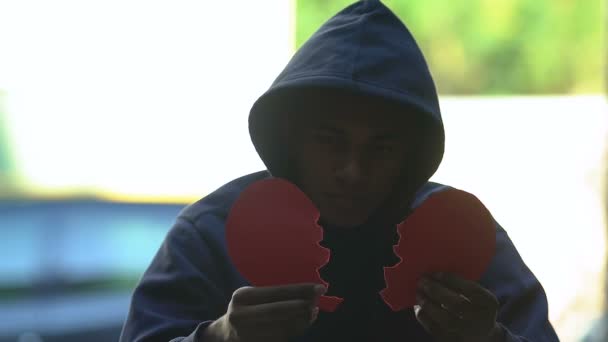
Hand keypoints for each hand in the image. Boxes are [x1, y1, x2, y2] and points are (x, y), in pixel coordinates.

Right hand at [203, 283, 325, 341]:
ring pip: (282, 327)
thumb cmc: (245, 309)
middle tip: (317, 301)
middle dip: (302, 306)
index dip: (299, 290)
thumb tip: (306, 292)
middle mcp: (241, 316)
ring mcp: (246, 334)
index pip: (275, 292)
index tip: (318, 288)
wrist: (225, 335)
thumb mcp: (251, 296)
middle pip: (278, 311)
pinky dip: (295, 329)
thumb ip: (273, 294)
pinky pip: (281, 338)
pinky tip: (304, 322)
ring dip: (302, 320)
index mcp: (242, 297)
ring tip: (313, 312)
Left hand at [414, 272, 503, 341]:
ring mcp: (467, 332)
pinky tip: (419, 307)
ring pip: (445, 319)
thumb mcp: (478, 295)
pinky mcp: (453, 340)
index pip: (470, 289)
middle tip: (422, 281)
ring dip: (428, 304)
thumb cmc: (474, 307)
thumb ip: (463, 285)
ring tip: (418, 293)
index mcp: (488, 303)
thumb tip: (435, 274)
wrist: (482, 334)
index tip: (435, 273)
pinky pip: (435, 329)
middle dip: (436, 291)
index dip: (451, 280)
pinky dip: (424, 316)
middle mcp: (481, 319)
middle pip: (457, 305)